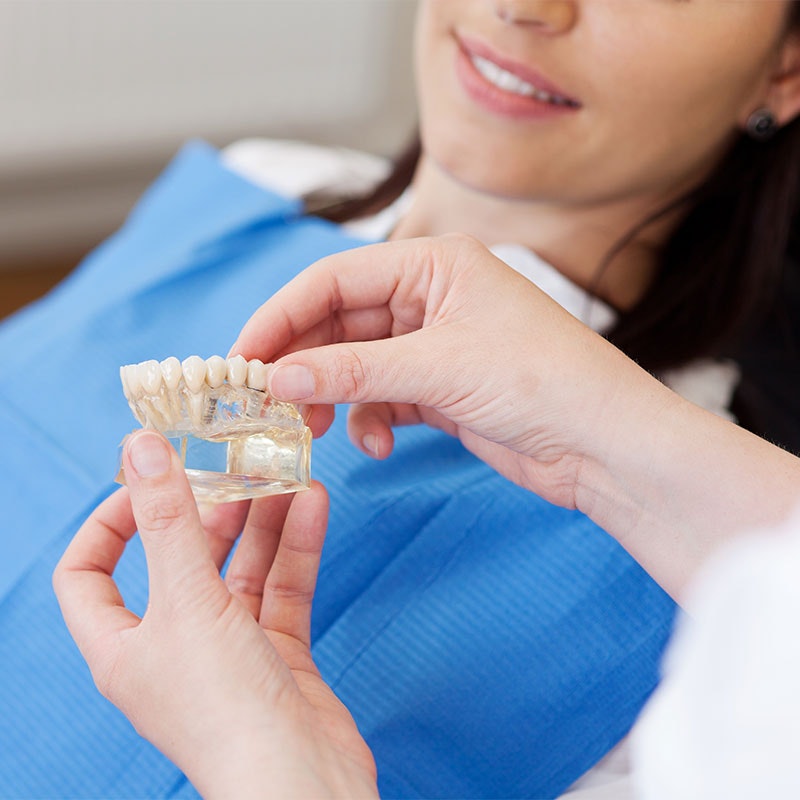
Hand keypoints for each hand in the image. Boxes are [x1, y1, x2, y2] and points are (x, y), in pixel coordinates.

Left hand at [53, 429, 377, 798]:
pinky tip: (312, 506)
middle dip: (208, 511)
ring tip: (287, 474)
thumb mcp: (188, 600)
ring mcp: (228, 652)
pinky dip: (296, 548)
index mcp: (125, 644)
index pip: (89, 574)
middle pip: (180, 561)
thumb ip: (168, 520)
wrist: (300, 784)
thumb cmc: (226, 707)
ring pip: (242, 571)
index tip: (149, 481)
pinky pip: (284, 590)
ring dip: (263, 522)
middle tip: (236, 466)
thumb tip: (137, 447)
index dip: (109, 521)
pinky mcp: (278, 656)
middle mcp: (172, 647)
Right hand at [231, 234, 799, 599]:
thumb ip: (353, 370)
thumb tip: (277, 374)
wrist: (605, 445)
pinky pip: (383, 397)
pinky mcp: (442, 389)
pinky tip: (378, 444)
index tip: (242, 356)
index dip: (282, 316)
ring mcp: (436, 345)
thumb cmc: (543, 381)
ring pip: (357, 364)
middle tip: (267, 401)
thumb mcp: (439, 368)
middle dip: (304, 362)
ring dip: (334, 396)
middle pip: (340, 323)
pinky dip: (371, 420)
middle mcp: (432, 297)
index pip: (335, 279)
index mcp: (435, 264)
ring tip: (315, 428)